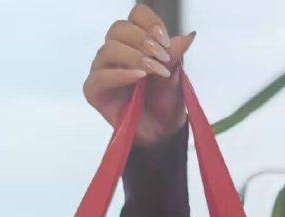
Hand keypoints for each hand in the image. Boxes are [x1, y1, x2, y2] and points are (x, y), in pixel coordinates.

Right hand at [84, 5, 195, 144]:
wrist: (162, 134)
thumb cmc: (166, 104)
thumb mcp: (175, 80)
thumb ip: (175, 58)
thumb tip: (189, 36)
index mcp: (136, 42)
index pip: (136, 15)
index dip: (150, 22)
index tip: (166, 41)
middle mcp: (116, 52)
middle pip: (119, 29)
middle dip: (143, 41)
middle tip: (162, 59)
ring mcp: (103, 70)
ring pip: (109, 49)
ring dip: (134, 57)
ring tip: (153, 71)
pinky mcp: (95, 91)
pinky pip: (100, 77)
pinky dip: (120, 75)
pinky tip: (138, 78)